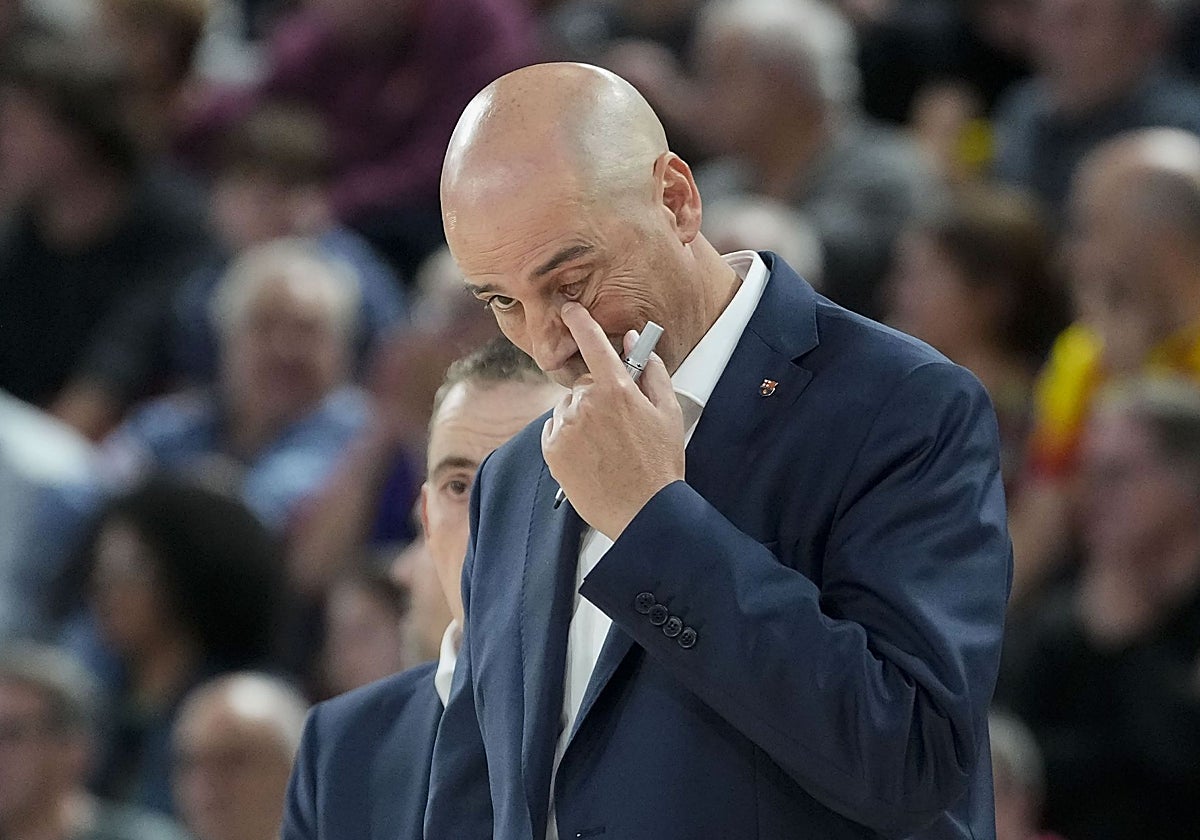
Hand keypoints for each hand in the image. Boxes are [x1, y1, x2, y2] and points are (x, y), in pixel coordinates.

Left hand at [542, 303, 684, 539]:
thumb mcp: (668, 412)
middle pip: (583, 385)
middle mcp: (586, 404)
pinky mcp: (551, 450)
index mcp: (616, 390)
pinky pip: (554, 431)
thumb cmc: (659, 463)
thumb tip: (632, 340)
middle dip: (597, 397)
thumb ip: (651, 370)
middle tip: (618, 426)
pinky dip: (567, 438)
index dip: (579, 321)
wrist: (642, 512)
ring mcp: (565, 428)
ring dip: (581, 419)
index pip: (592, 342)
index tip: (570, 309)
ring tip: (605, 447)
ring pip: (568, 409)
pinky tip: (590, 457)